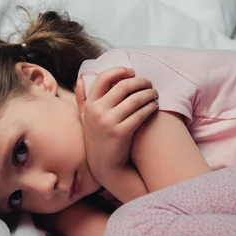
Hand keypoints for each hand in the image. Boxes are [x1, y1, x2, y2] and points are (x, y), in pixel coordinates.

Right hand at [75, 66, 157, 185]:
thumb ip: (82, 99)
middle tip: (149, 83)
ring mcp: (109, 122)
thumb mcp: (85, 118)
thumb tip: (80, 79)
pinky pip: (140, 113)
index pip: (104, 78)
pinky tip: (154, 105)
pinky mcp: (122, 132)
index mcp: (90, 104)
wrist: (104, 165)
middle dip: (140, 81)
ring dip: (148, 93)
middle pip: (123, 86)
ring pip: (135, 99)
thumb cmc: (96, 138)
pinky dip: (150, 107)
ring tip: (154, 94)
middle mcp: (97, 111)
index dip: (119, 71)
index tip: (132, 72)